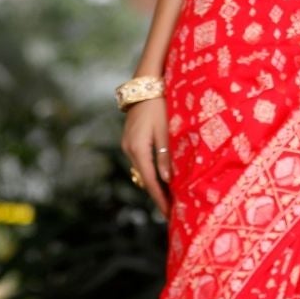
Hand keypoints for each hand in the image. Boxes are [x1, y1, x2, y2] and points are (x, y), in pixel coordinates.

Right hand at [120, 97, 172, 218]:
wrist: (145, 84)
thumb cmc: (159, 104)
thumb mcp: (166, 130)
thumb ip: (166, 155)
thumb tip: (168, 180)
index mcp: (138, 148)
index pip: (149, 181)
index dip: (159, 199)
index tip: (168, 214)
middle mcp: (129, 149)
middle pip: (144, 179)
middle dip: (158, 195)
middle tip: (172, 211)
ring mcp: (127, 144)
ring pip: (142, 171)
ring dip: (154, 184)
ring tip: (170, 198)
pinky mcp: (130, 139)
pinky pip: (141, 161)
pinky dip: (150, 172)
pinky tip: (161, 177)